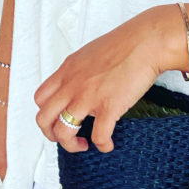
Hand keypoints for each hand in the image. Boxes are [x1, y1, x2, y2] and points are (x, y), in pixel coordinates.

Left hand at [33, 7, 175, 154]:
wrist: (147, 42)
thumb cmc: (126, 43)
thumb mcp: (91, 53)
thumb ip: (80, 71)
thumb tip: (81, 86)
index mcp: (68, 70)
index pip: (40, 98)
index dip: (47, 113)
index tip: (59, 119)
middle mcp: (73, 84)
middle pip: (43, 119)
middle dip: (51, 134)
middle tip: (66, 136)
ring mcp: (88, 97)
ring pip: (63, 132)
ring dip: (71, 145)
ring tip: (84, 144)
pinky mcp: (109, 107)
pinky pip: (98, 136)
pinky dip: (102, 146)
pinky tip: (109, 145)